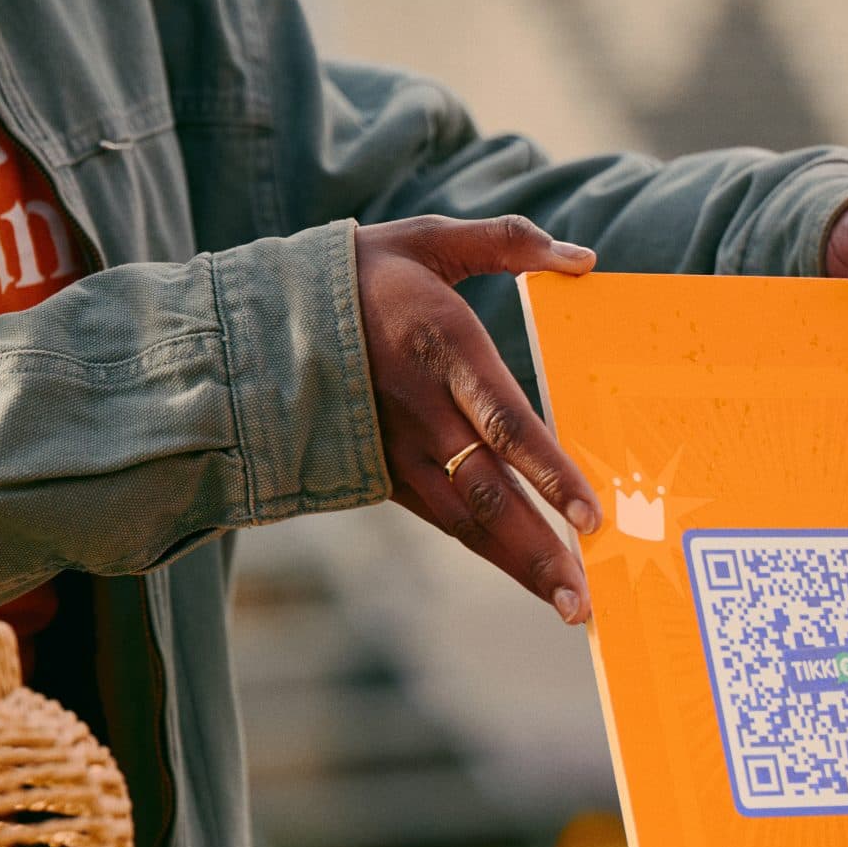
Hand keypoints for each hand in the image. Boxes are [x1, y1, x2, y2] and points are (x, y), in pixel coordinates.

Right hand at [355, 215, 601, 621]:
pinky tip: (527, 575)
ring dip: (519, 565)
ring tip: (569, 608)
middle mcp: (421, 411)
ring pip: (466, 521)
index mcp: (442, 349)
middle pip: (488, 493)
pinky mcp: (382, 472)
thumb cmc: (361, 274)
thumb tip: (585, 258)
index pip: (504, 421)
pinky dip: (487, 550)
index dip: (547, 471)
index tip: (590, 514)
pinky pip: (443, 519)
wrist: (257, 316)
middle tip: (586, 601)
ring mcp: (397, 450)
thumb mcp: (428, 238)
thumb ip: (509, 242)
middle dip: (539, 550)